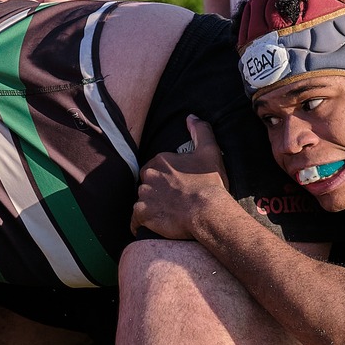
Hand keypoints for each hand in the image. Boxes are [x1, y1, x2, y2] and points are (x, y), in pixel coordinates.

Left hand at [132, 115, 233, 239]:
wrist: (207, 210)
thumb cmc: (210, 182)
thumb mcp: (210, 151)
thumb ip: (200, 131)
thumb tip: (191, 117)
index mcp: (160, 160)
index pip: (155, 168)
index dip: (166, 178)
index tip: (177, 186)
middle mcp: (148, 176)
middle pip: (147, 184)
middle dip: (156, 191)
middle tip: (171, 201)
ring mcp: (144, 195)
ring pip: (142, 201)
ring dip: (150, 207)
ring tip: (165, 214)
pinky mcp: (143, 214)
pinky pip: (135, 220)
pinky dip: (140, 224)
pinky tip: (149, 226)